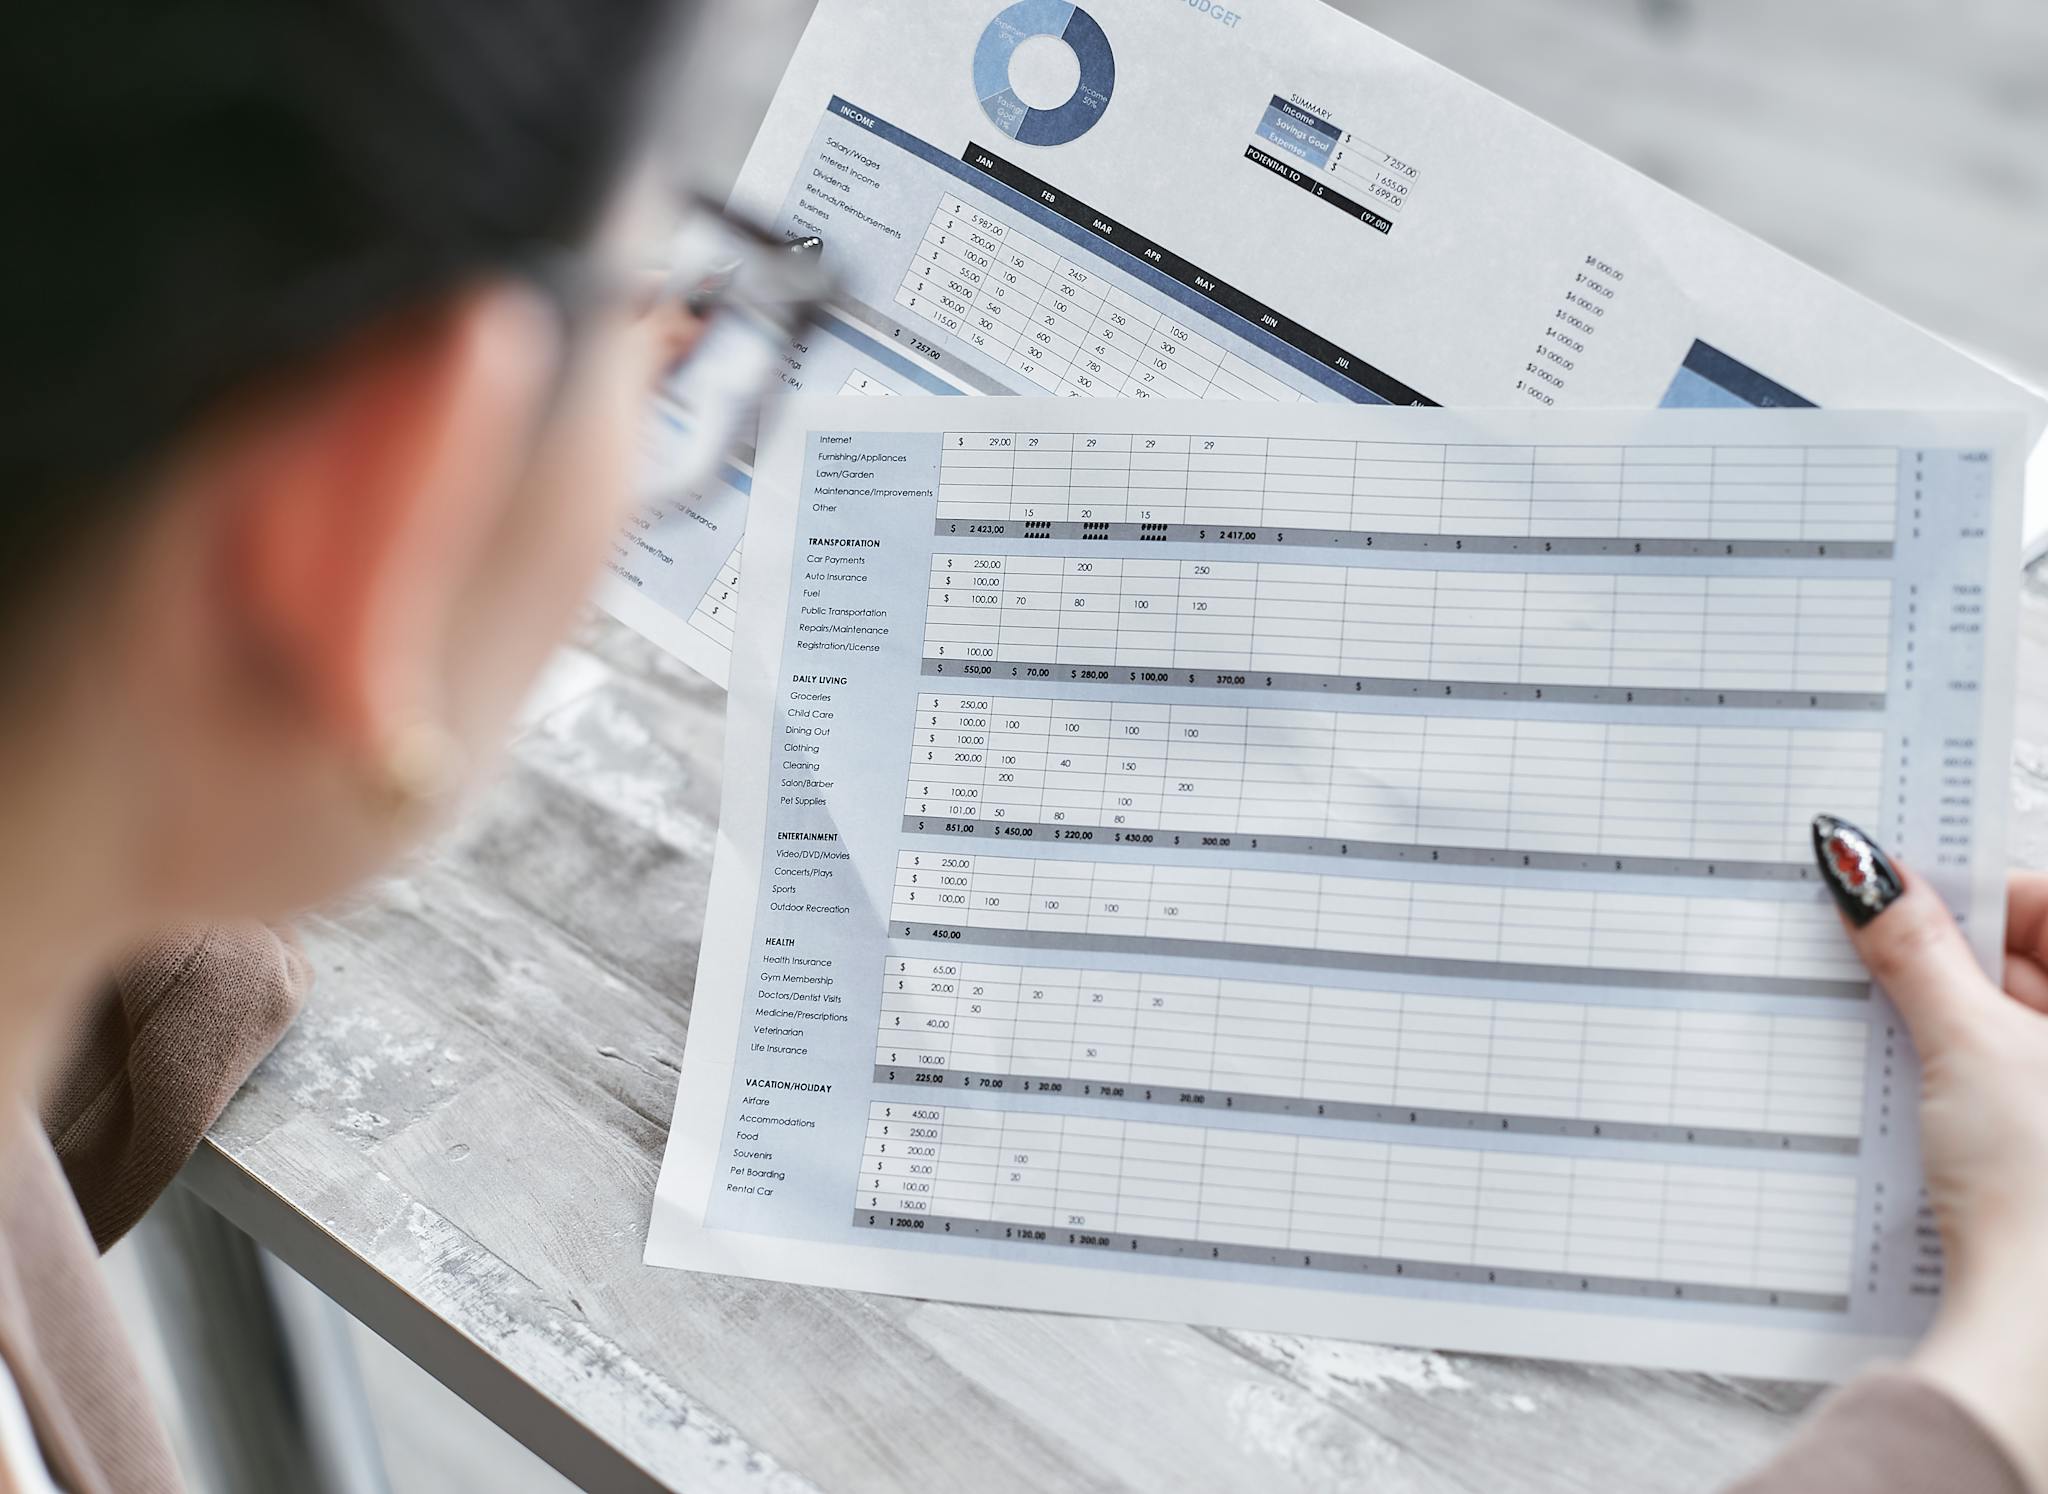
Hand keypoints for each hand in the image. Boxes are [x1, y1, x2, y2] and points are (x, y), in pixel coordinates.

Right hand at [1829, 848, 2047, 1487]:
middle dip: (1948, 965)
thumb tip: (1866, 871)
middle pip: (2027, 964)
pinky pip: (2003, 1080)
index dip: (1968, 897)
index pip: (2044, 901)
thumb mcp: (1965, 1044)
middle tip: (1882, 973)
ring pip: (2008, 1023)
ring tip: (1910, 1056)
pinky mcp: (2045, 1147)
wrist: (2036, 1328)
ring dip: (1945, 1022)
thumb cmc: (2043, 1198)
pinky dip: (1958, 1077)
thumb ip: (1913, 949)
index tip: (1896, 905)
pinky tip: (1924, 1105)